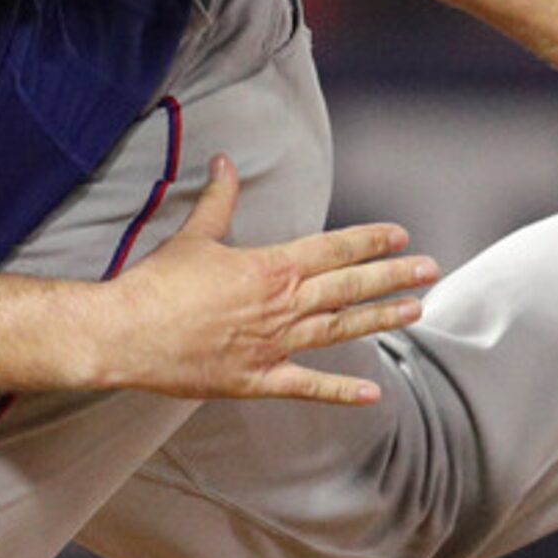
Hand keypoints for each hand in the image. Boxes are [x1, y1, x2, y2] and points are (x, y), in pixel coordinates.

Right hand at [94, 154, 435, 404]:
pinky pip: (307, 386)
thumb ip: (218, 200)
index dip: (369, 241)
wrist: (127, 332)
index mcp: (270, 266)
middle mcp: (282, 305)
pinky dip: (340, 391)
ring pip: (340, 330)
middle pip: (349, 287)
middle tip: (430, 271)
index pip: (333, 249)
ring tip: (415, 311)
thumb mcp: (193, 236)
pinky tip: (372, 394)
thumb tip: (226, 162)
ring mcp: (274, 345)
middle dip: (393, 277)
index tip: (400, 235)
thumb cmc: (157, 283)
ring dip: (380, 320)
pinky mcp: (257, 380)